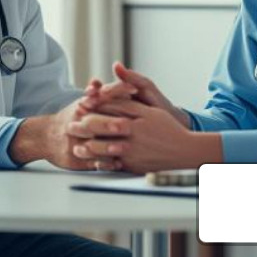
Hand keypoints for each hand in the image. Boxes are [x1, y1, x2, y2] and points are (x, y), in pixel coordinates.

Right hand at [14, 99, 126, 171]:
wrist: (46, 136)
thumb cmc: (72, 117)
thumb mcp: (82, 102)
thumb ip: (99, 93)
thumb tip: (103, 81)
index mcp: (81, 107)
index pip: (99, 97)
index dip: (115, 93)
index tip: (134, 90)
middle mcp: (76, 124)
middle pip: (91, 123)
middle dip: (108, 123)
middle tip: (126, 125)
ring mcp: (73, 142)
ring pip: (90, 145)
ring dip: (106, 146)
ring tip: (123, 147)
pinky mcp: (73, 160)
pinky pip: (89, 163)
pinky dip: (103, 163)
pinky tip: (117, 163)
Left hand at [68, 101, 218, 174]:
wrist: (186, 153)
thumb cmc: (167, 129)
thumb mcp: (149, 111)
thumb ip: (128, 102)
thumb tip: (110, 91)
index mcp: (133, 119)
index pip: (107, 109)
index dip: (91, 106)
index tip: (80, 105)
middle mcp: (130, 135)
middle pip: (100, 128)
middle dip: (83, 127)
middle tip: (70, 127)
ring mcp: (131, 152)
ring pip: (103, 149)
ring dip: (88, 148)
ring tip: (76, 148)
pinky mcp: (133, 166)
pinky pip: (114, 165)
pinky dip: (102, 163)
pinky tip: (93, 163)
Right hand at [78, 62, 185, 126]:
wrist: (171, 130)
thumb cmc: (159, 106)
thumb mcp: (148, 90)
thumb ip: (132, 78)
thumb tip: (115, 64)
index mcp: (117, 94)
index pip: (101, 90)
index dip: (96, 88)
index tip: (94, 87)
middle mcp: (110, 106)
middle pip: (93, 102)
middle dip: (89, 101)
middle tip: (87, 102)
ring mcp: (109, 121)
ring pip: (93, 117)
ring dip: (88, 115)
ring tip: (85, 113)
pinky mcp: (109, 136)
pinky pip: (98, 133)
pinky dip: (94, 133)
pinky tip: (90, 134)